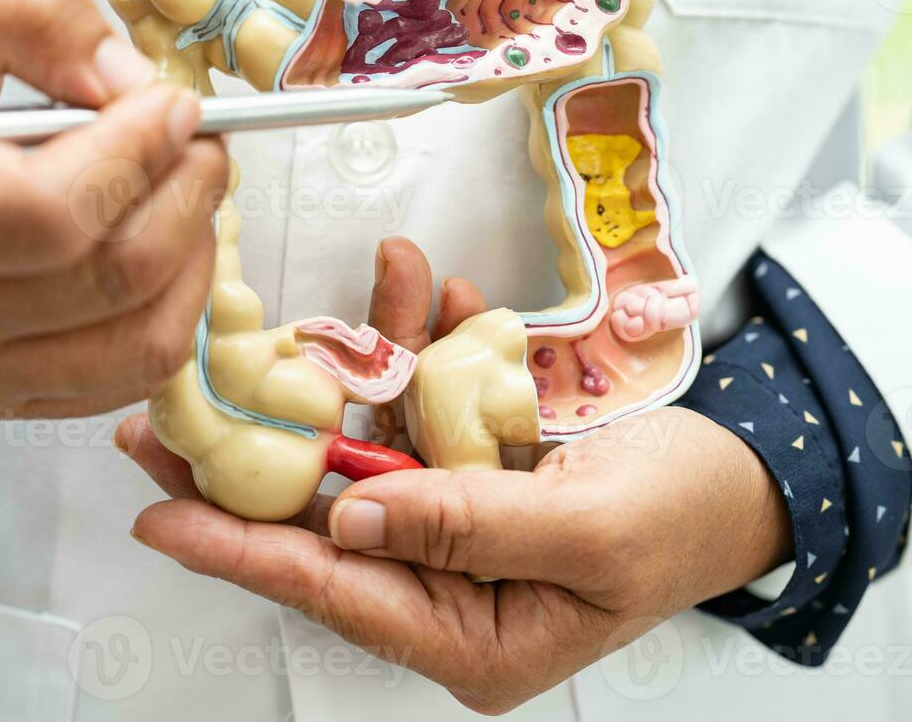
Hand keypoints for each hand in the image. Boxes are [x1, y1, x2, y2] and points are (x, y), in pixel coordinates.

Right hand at [0, 0, 226, 416]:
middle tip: (200, 136)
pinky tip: (163, 238)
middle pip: (110, 276)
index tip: (174, 103)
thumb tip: (128, 80)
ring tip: (183, 182)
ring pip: (142, 338)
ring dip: (195, 248)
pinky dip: (179, 300)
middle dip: (184, 192)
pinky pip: (138, 370)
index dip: (135, 153)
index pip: (46, 213)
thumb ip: (26, 13)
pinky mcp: (6, 398)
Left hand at [118, 237, 790, 714]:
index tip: (158, 515)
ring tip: (385, 276)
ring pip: (379, 437)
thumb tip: (351, 519)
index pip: (332, 588)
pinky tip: (440, 293)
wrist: (753, 475)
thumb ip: (467, 530)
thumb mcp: (590, 535)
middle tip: (177, 406)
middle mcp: (449, 582)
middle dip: (267, 444)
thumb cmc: (688, 520)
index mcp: (469, 635)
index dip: (239, 547)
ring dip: (379, 352)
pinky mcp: (478, 462)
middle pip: (329, 513)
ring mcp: (459, 517)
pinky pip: (431, 400)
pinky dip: (433, 341)